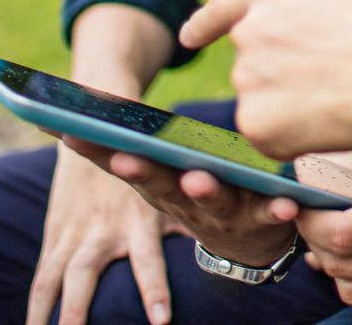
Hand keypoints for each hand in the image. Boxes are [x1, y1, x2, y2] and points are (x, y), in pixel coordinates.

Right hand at [26, 143, 176, 324]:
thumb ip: (189, 218)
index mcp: (137, 219)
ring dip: (47, 316)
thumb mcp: (170, 188)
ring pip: (54, 280)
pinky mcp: (55, 238)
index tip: (161, 322)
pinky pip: (42, 280)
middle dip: (78, 310)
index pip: (147, 259)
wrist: (94, 130)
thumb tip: (224, 245)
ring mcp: (73, 235)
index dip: (153, 289)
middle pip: (84, 275)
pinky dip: (35, 309)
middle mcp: (100, 229)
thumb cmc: (144, 166)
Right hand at [56, 136, 298, 270]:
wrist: (245, 242)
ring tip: (197, 178)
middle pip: (158, 184)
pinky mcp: (259, 219)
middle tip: (127, 157)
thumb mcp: (159, 167)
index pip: (120, 163)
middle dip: (141, 171)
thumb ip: (125, 139)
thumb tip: (64, 108)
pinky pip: (269, 213)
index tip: (70, 131)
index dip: (95, 151)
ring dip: (202, 191)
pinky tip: (288, 203)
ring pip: (210, 201)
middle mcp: (181, 201)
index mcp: (156, 183)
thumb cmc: (193, 190)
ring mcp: (219, 214)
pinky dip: (276, 209)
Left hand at [181, 0, 351, 158]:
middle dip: (281, 76)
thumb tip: (327, 25)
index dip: (205, 23)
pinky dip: (295, 138)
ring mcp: (248, 78)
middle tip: (331, 82)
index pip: (226, 6)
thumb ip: (321, 9)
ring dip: (291, 107)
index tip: (189, 36)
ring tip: (340, 98)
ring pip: (263, 102)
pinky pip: (271, 136)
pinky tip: (330, 124)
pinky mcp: (255, 123)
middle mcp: (250, 30)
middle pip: (253, 63)